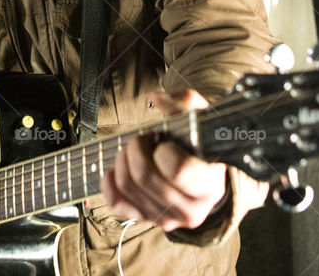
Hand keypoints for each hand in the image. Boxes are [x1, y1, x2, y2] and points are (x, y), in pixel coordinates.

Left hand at [100, 89, 226, 231]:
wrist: (204, 178)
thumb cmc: (201, 147)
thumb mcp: (202, 122)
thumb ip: (184, 104)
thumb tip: (155, 99)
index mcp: (209, 186)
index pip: (177, 170)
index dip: (164, 149)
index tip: (163, 138)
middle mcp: (190, 210)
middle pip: (145, 176)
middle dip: (136, 147)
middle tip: (143, 137)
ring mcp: (166, 218)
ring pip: (127, 186)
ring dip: (123, 159)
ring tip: (134, 148)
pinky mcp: (146, 219)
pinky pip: (116, 202)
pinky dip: (109, 180)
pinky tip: (118, 166)